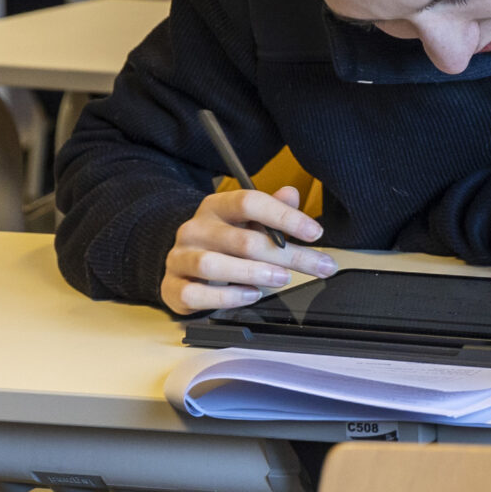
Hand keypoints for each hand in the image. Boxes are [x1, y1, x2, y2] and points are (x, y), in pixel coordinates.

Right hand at [161, 184, 332, 313]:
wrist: (184, 265)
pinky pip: (196, 294)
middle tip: (318, 266)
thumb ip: (273, 210)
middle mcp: (195, 228)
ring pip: (213, 265)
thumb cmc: (225, 243)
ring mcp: (179, 258)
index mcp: (216, 206)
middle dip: (287, 255)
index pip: (249, 202)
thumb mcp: (250, 222)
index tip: (315, 233)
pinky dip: (227, 298)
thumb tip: (291, 194)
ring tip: (282, 278)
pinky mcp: (172, 287)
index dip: (284, 216)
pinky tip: (251, 295)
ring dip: (254, 273)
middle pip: (242, 240)